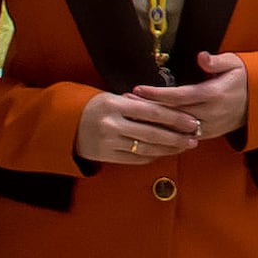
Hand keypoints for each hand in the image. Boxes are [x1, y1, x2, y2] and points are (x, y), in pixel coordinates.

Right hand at [76, 91, 201, 165]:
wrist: (63, 124)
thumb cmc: (94, 107)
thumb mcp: (112, 98)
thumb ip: (137, 104)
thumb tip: (169, 109)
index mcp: (115, 104)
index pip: (151, 111)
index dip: (174, 118)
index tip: (192, 121)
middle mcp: (111, 124)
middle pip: (152, 133)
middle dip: (176, 137)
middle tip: (194, 138)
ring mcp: (108, 142)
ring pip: (145, 148)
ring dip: (168, 149)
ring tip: (184, 147)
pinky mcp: (105, 156)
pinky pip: (134, 158)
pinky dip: (152, 156)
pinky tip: (164, 153)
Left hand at [133, 55, 251, 144]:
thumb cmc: (246, 78)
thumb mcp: (235, 63)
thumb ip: (217, 61)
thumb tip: (202, 57)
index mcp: (214, 94)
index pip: (180, 96)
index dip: (157, 94)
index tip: (138, 90)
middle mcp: (210, 113)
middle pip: (172, 114)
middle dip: (148, 109)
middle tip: (125, 103)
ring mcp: (210, 126)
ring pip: (176, 128)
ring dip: (153, 123)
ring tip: (133, 115)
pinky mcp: (210, 134)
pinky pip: (184, 136)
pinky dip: (166, 134)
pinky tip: (150, 130)